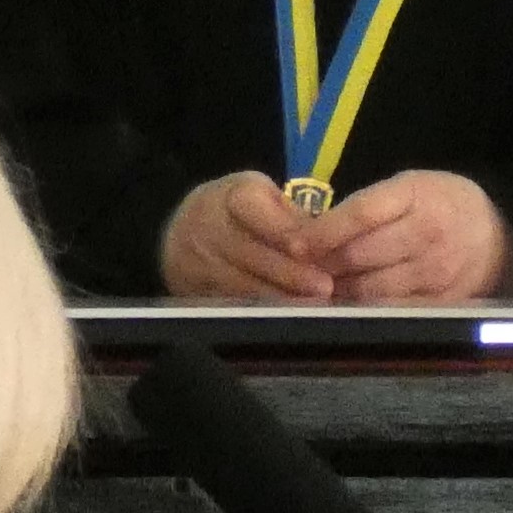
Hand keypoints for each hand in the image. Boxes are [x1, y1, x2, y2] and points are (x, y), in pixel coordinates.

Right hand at [163, 173, 337, 301]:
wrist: (184, 229)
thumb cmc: (240, 210)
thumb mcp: (264, 197)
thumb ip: (294, 217)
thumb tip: (329, 245)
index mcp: (229, 196)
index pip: (253, 209)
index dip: (281, 231)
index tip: (308, 249)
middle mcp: (206, 228)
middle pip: (248, 253)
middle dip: (288, 273)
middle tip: (324, 287)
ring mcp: (195, 263)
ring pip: (240, 284)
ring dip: (279, 297)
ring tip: (313, 306)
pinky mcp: (193, 291)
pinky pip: (230, 303)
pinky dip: (261, 311)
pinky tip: (287, 316)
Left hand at [309, 169, 512, 304]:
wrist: (496, 239)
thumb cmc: (441, 206)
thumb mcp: (410, 188)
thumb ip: (367, 207)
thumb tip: (308, 236)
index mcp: (420, 196)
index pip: (362, 212)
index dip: (323, 231)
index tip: (293, 244)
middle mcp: (430, 234)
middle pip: (359, 255)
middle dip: (320, 266)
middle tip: (294, 271)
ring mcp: (437, 272)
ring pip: (367, 288)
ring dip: (335, 291)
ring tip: (315, 290)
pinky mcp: (440, 303)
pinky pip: (387, 311)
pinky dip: (360, 310)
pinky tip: (344, 305)